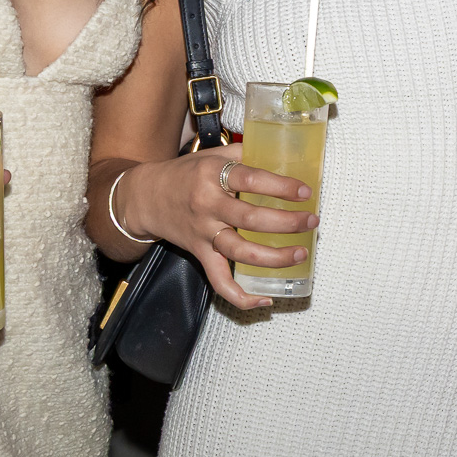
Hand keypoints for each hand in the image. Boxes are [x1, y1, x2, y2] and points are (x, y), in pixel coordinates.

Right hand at [118, 144, 318, 309]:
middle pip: (251, 218)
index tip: (306, 192)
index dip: (282, 187)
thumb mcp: (212, 156)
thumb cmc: (185, 173)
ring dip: (274, 257)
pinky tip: (265, 300)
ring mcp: (203, 233)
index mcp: (213, 175)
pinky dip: (241, 296)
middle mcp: (208, 205)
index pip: (252, 180)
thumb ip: (244, 155)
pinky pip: (219, 281)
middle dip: (287, 222)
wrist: (145, 197)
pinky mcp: (199, 254)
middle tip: (311, 222)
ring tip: (299, 254)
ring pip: (240, 251)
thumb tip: (283, 156)